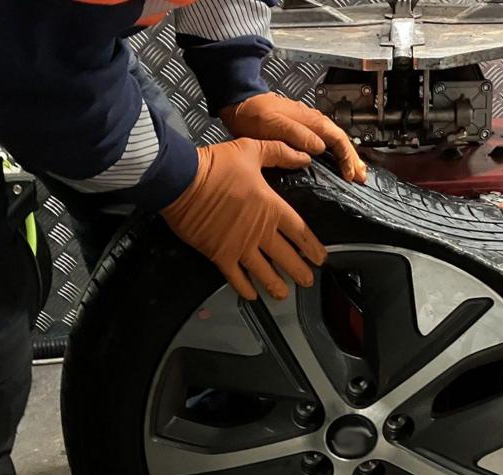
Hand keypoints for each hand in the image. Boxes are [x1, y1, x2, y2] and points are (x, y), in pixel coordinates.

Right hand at [161, 139, 325, 300]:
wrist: (181, 179)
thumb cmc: (215, 165)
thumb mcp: (252, 150)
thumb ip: (280, 153)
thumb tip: (304, 157)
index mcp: (271, 208)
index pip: (300, 232)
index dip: (313, 247)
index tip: (320, 257)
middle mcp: (259, 231)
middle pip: (286, 257)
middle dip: (300, 271)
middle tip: (307, 280)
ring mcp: (240, 246)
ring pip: (264, 272)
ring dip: (276, 285)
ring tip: (284, 294)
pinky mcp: (219, 254)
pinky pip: (236, 277)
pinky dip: (245, 288)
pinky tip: (252, 295)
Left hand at [220, 92, 367, 183]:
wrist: (239, 102)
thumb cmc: (254, 114)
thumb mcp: (274, 124)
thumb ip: (297, 135)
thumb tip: (319, 148)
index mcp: (311, 120)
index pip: (338, 140)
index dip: (347, 158)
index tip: (350, 175)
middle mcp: (313, 121)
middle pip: (341, 141)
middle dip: (353, 159)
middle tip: (362, 178)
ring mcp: (308, 125)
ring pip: (334, 142)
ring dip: (347, 157)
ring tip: (355, 172)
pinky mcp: (301, 130)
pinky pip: (325, 142)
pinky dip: (335, 153)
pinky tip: (335, 162)